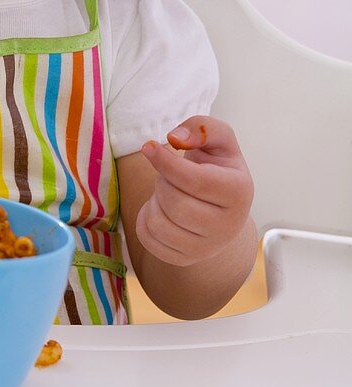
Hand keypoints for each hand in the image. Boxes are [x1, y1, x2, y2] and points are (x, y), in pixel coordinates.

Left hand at [136, 116, 253, 266]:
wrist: (221, 207)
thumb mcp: (219, 139)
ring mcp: (207, 248)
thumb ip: (202, 127)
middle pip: (174, 202)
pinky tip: (162, 210)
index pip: (196, 181)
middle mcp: (228, 226)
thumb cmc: (218, 167)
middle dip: (162, 180)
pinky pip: (147, 238)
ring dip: (154, 199)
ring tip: (169, 191)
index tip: (148, 146)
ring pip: (158, 223)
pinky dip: (145, 219)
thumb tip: (175, 139)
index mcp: (240, 192)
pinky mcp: (185, 259)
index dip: (166, 162)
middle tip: (170, 174)